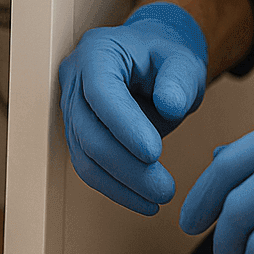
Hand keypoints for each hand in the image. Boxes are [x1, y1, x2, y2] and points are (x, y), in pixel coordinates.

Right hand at [58, 2, 208, 213]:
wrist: (149, 62)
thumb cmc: (164, 59)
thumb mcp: (182, 60)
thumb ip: (179, 80)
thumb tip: (170, 106)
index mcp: (97, 53)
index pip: (101, 92)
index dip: (123, 125)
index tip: (155, 153)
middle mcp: (75, 79)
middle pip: (89, 131)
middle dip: (126, 166)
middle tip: (165, 189)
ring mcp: (71, 108)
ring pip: (85, 155)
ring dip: (121, 184)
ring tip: (158, 200)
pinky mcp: (77, 133)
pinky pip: (88, 165)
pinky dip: (114, 187)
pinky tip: (143, 201)